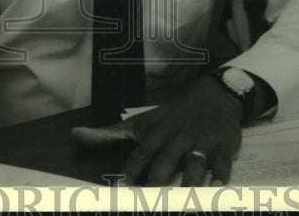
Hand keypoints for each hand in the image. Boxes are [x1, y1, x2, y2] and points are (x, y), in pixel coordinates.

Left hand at [70, 75, 242, 185]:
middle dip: (158, 182)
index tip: (121, 190)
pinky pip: (223, 163)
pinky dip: (220, 176)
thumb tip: (75, 135)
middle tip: (151, 202)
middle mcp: (177, 139)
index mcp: (155, 135)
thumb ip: (109, 134)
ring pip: (195, 165)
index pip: (140, 156)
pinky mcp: (223, 146)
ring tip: (184, 201)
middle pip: (165, 163)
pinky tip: (216, 189)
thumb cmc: (171, 116)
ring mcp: (201, 142)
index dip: (130, 173)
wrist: (212, 96)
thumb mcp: (141, 122)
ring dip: (189, 183)